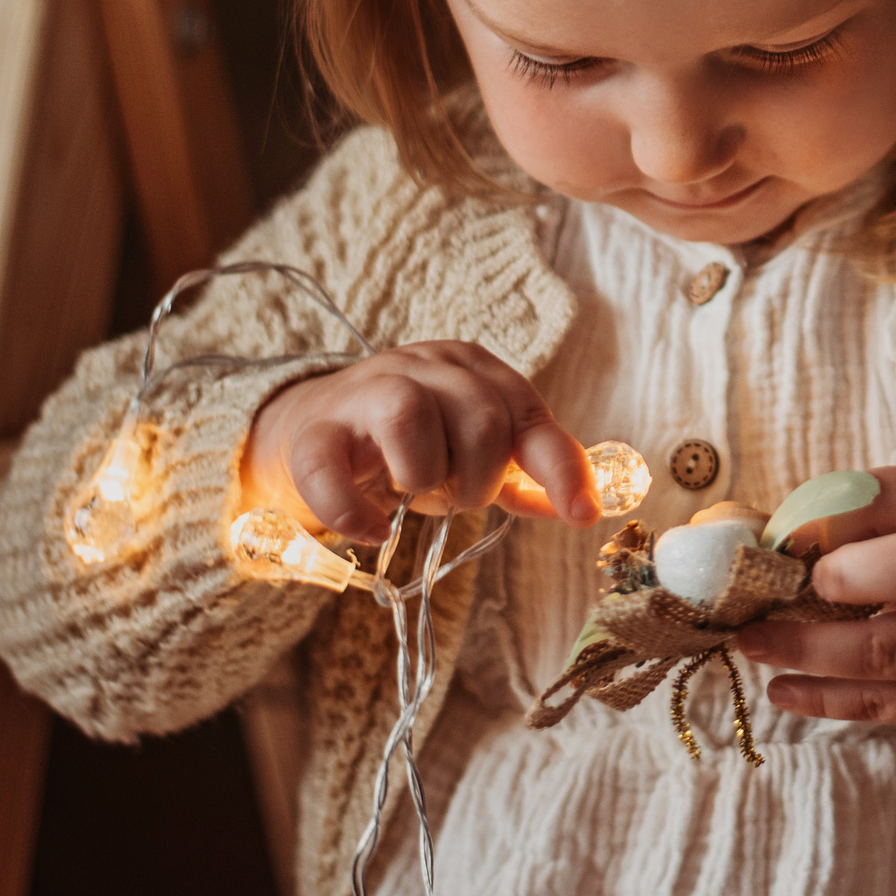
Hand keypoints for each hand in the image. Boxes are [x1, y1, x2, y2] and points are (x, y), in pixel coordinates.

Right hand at [241, 342, 598, 545]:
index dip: (561, 468)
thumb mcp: (472, 445)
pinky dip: (355, 513)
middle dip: (480, 479)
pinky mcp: (312, 432)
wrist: (314, 426)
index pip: (529, 414)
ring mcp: (362, 392)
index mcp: (471, 368)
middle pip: (479, 418)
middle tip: (457, 495)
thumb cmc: (407, 441)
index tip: (583, 515)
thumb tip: (581, 506)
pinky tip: (373, 528)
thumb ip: (522, 470)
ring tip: (416, 493)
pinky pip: (330, 470)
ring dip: (425, 476)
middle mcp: (421, 367)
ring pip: (409, 416)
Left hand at [733, 466, 895, 738]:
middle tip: (755, 620)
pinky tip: (781, 690)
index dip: (860, 570)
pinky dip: (825, 702)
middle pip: (895, 643)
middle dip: (815, 636)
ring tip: (752, 645)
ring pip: (882, 682)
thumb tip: (787, 530)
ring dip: (808, 667)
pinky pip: (880, 710)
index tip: (814, 564)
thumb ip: (861, 503)